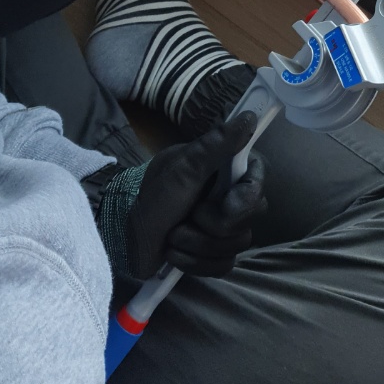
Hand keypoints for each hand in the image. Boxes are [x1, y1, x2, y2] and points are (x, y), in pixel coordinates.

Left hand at [128, 112, 266, 277]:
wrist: (125, 230)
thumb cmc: (154, 193)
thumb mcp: (184, 166)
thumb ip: (217, 143)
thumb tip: (249, 117)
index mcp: (230, 173)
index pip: (259, 185)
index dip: (245, 198)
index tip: (224, 200)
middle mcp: (233, 199)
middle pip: (249, 220)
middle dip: (212, 223)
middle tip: (188, 213)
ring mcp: (225, 230)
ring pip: (235, 246)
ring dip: (196, 242)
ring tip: (173, 233)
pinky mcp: (214, 256)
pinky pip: (221, 266)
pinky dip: (193, 261)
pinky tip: (174, 251)